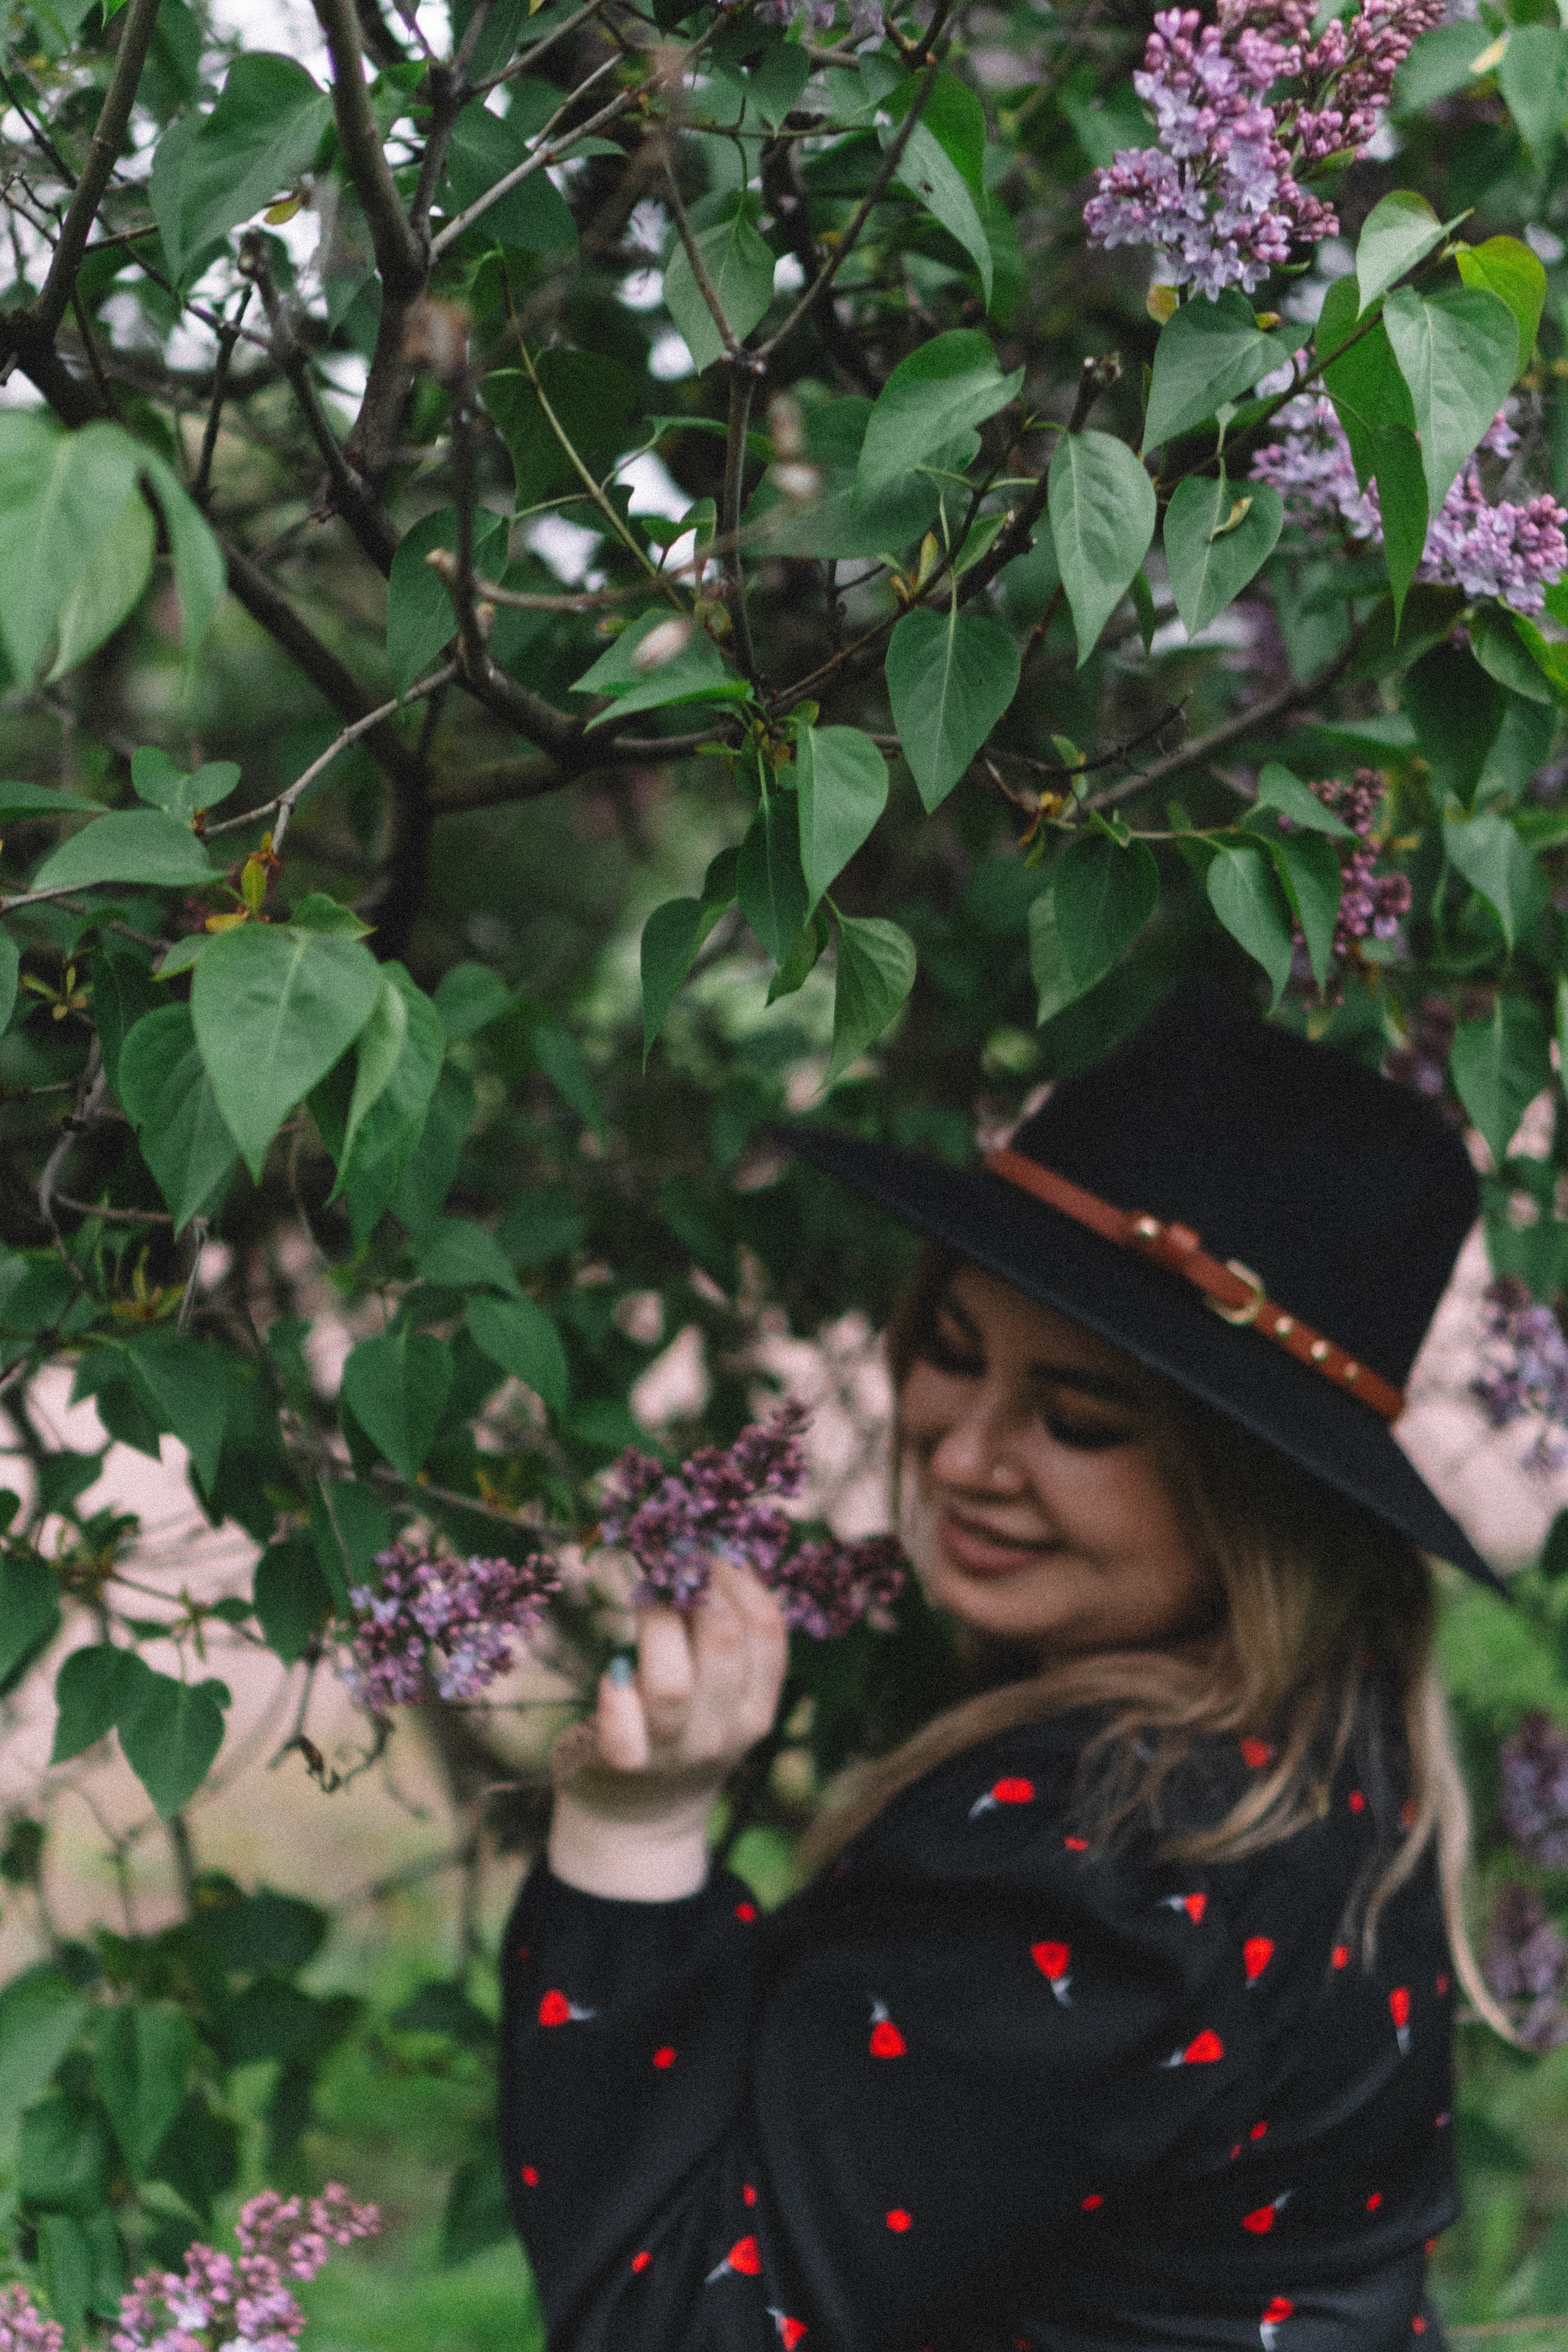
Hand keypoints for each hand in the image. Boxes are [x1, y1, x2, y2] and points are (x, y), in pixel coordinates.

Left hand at [547, 1559, 787, 1901]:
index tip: (710, 1538)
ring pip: (672, 1682)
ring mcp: (673, 1752)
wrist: (640, 1818)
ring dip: (655, 1619)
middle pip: (723, 1644)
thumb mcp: (721, 1692)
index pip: (767, 1631)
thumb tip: (717, 1545)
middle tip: (671, 1543)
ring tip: (643, 1582)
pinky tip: (614, 1668)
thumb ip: (725, 1634)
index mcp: (756, 1707)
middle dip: (697, 1582)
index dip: (739, 1575)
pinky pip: (622, 1733)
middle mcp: (723, 1732)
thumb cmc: (680, 1729)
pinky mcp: (622, 1766)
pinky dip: (616, 1697)